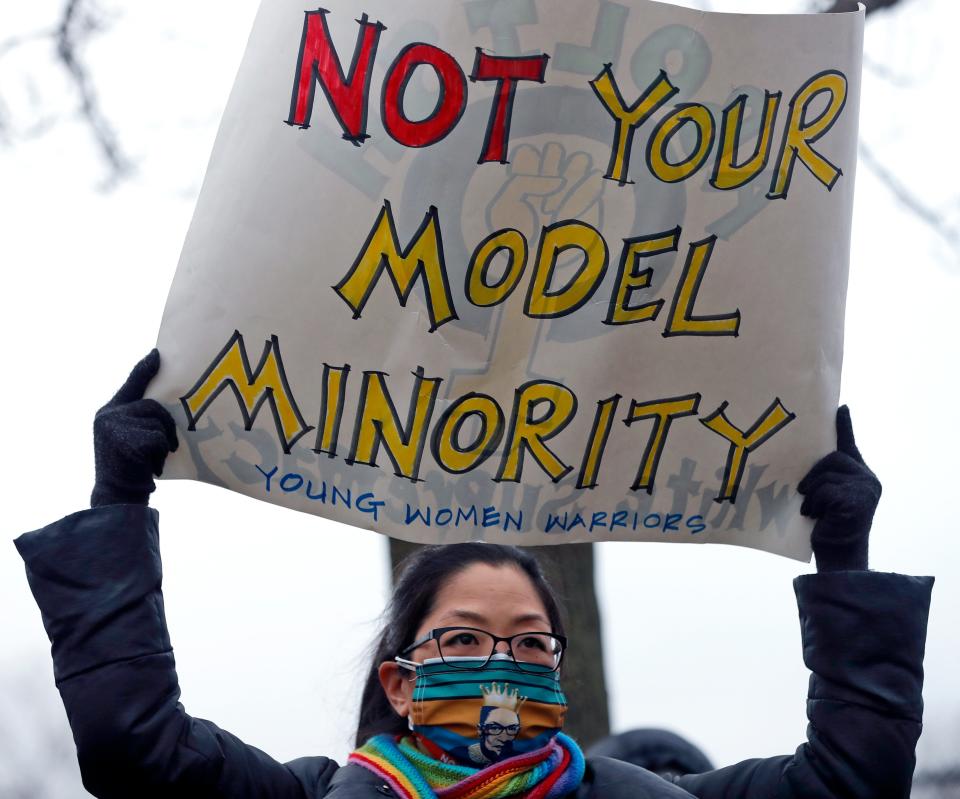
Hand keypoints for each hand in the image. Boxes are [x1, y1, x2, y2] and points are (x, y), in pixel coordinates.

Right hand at [91, 349, 178, 506]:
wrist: (117, 496)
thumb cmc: (130, 467)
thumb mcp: (130, 437)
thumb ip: (138, 418)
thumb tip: (162, 403)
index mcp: (108, 411)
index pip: (131, 384)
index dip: (145, 368)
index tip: (158, 354)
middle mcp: (107, 415)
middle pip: (153, 406)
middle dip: (167, 427)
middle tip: (167, 447)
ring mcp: (113, 426)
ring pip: (158, 424)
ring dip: (163, 445)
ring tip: (151, 461)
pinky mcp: (124, 440)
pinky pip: (158, 440)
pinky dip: (160, 456)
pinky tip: (149, 467)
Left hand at [798, 406, 880, 571]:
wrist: (837, 555)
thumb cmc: (826, 525)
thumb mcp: (822, 496)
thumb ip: (823, 476)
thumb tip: (803, 457)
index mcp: (859, 474)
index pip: (849, 445)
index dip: (844, 425)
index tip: (840, 406)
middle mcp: (867, 479)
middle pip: (831, 458)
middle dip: (813, 474)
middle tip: (803, 492)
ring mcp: (866, 490)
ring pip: (825, 475)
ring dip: (811, 493)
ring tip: (811, 509)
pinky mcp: (858, 502)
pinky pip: (825, 491)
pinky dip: (814, 503)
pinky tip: (814, 516)